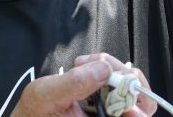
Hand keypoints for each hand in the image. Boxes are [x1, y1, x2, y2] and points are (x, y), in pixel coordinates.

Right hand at [10, 53, 155, 116]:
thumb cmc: (33, 114)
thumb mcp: (46, 95)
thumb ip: (75, 83)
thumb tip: (105, 68)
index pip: (138, 113)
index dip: (135, 91)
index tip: (118, 73)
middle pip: (139, 101)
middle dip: (120, 73)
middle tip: (97, 61)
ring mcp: (108, 115)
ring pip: (128, 92)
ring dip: (111, 71)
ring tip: (83, 63)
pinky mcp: (104, 107)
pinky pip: (116, 89)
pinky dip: (105, 73)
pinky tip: (84, 67)